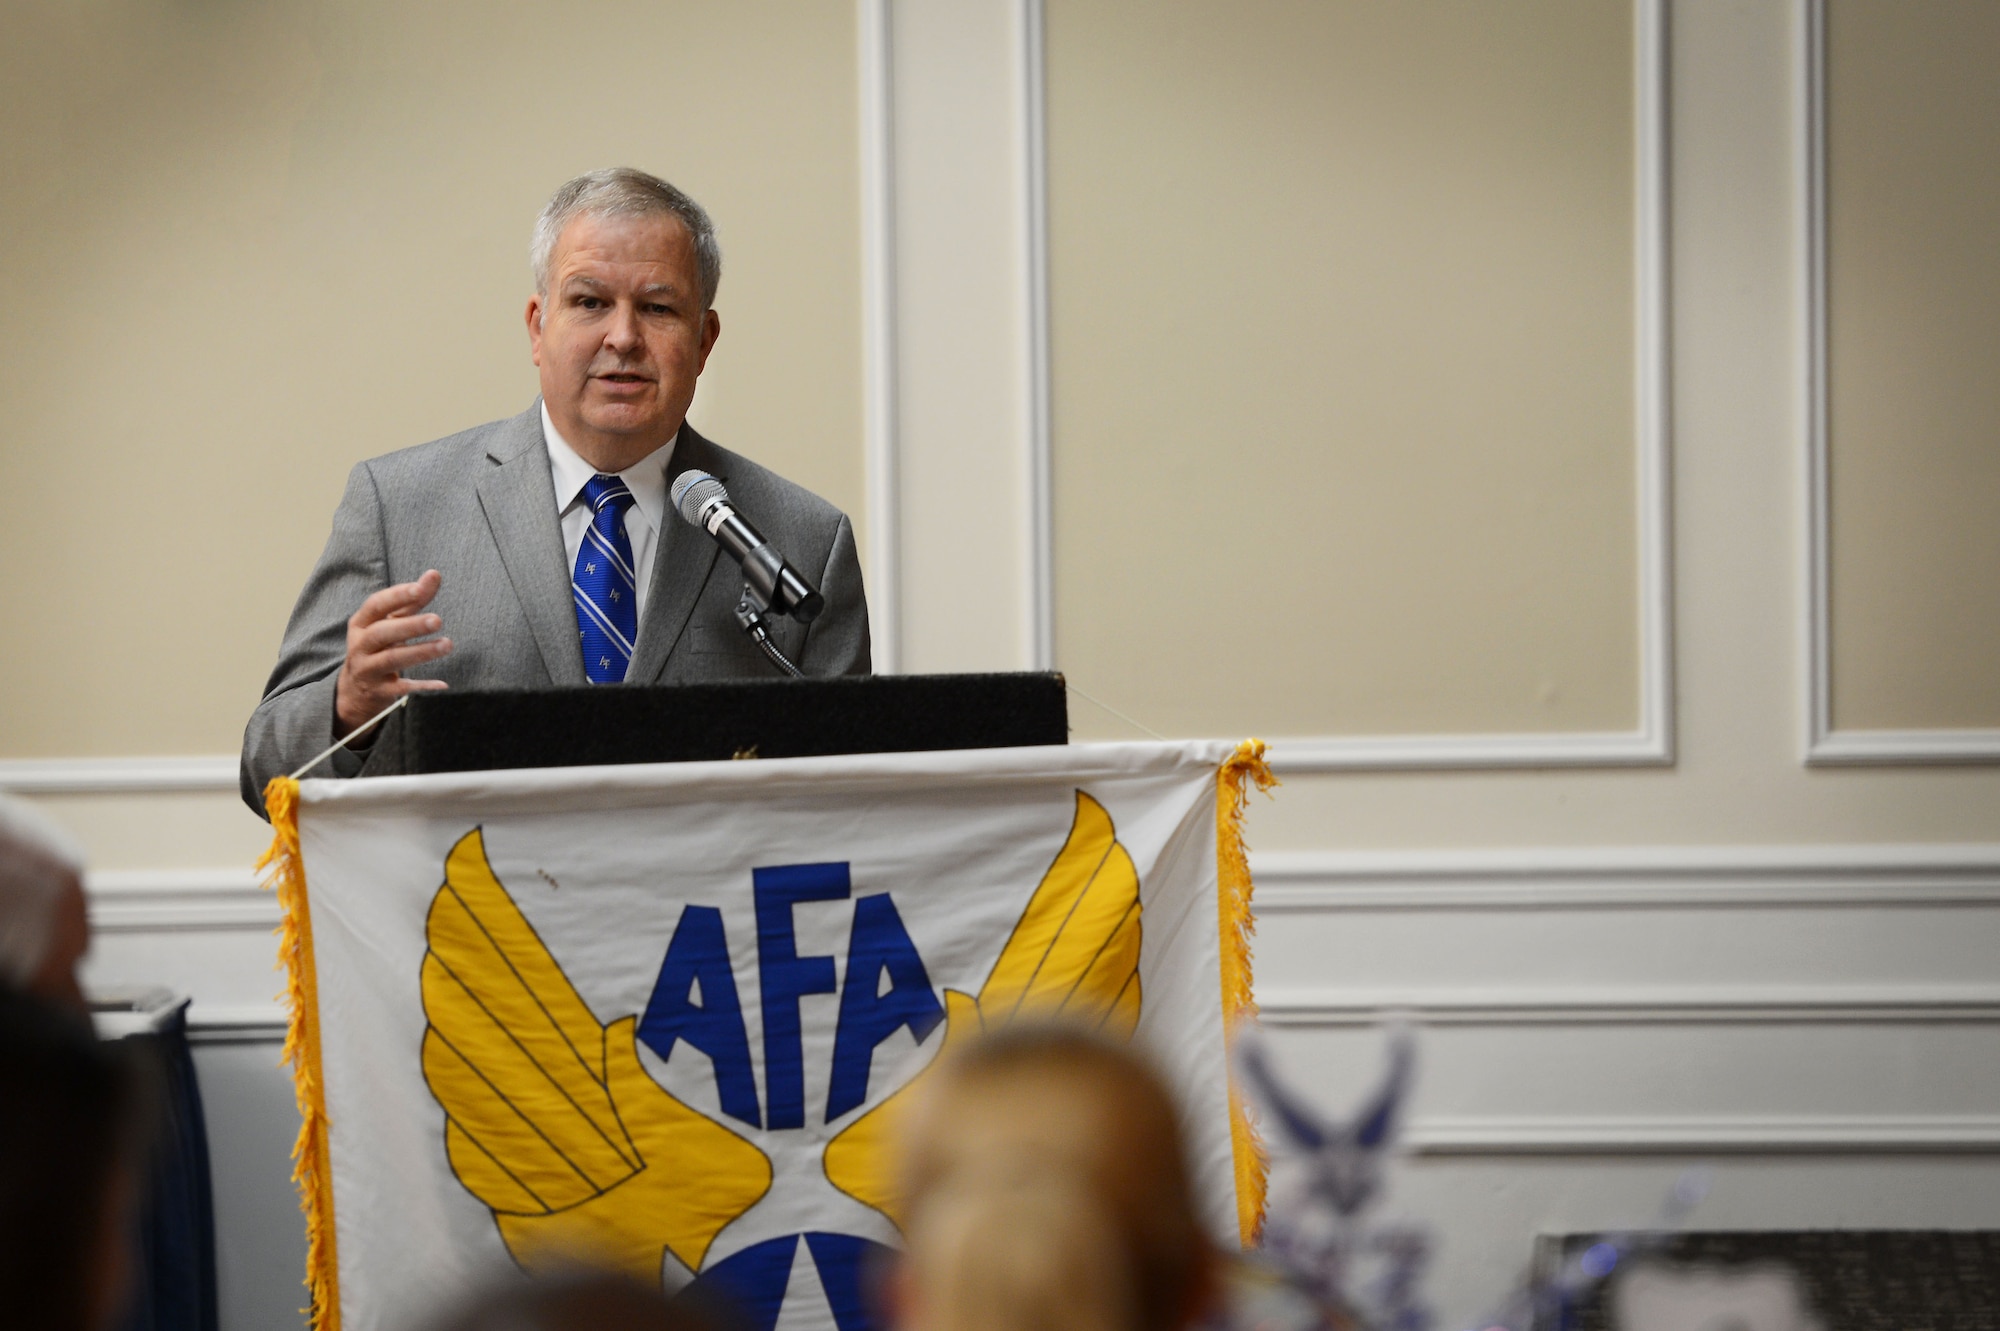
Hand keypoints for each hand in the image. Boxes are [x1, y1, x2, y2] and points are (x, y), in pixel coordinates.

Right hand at [335, 569, 451, 734]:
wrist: (356, 689)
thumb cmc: (379, 645)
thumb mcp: (389, 622)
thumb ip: (413, 600)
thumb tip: (434, 574)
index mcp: (361, 623)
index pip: (376, 605)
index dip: (397, 596)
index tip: (420, 588)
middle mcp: (360, 645)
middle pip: (383, 633)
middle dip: (410, 626)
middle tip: (438, 620)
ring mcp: (367, 669)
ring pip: (392, 659)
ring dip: (420, 652)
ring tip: (447, 644)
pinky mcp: (379, 691)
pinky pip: (401, 688)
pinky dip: (421, 686)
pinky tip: (442, 684)